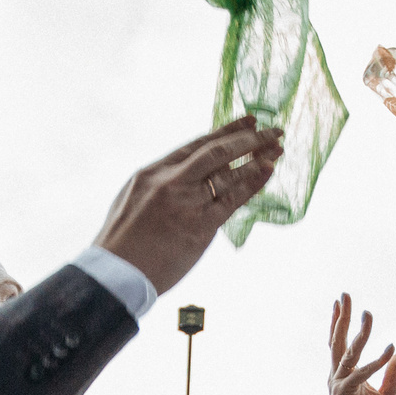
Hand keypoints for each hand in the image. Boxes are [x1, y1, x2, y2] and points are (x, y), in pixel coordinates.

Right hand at [92, 117, 283, 296]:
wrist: (117, 272)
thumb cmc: (123, 241)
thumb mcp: (134, 198)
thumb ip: (162, 183)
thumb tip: (189, 175)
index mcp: (153, 172)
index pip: (197, 144)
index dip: (226, 131)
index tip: (248, 122)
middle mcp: (172, 182)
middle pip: (218, 152)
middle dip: (249, 138)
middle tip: (273, 130)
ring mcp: (187, 203)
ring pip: (229, 174)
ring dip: (257, 159)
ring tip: (278, 149)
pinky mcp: (200, 227)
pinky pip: (232, 200)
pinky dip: (252, 184)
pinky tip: (267, 171)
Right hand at [327, 294, 395, 394]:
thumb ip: (394, 372)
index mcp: (345, 374)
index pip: (341, 343)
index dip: (341, 322)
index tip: (341, 302)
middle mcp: (337, 376)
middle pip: (338, 340)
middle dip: (343, 317)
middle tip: (345, 294)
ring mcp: (338, 385)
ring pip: (349, 352)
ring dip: (360, 332)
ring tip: (369, 314)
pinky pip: (361, 374)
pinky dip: (377, 362)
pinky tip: (391, 350)